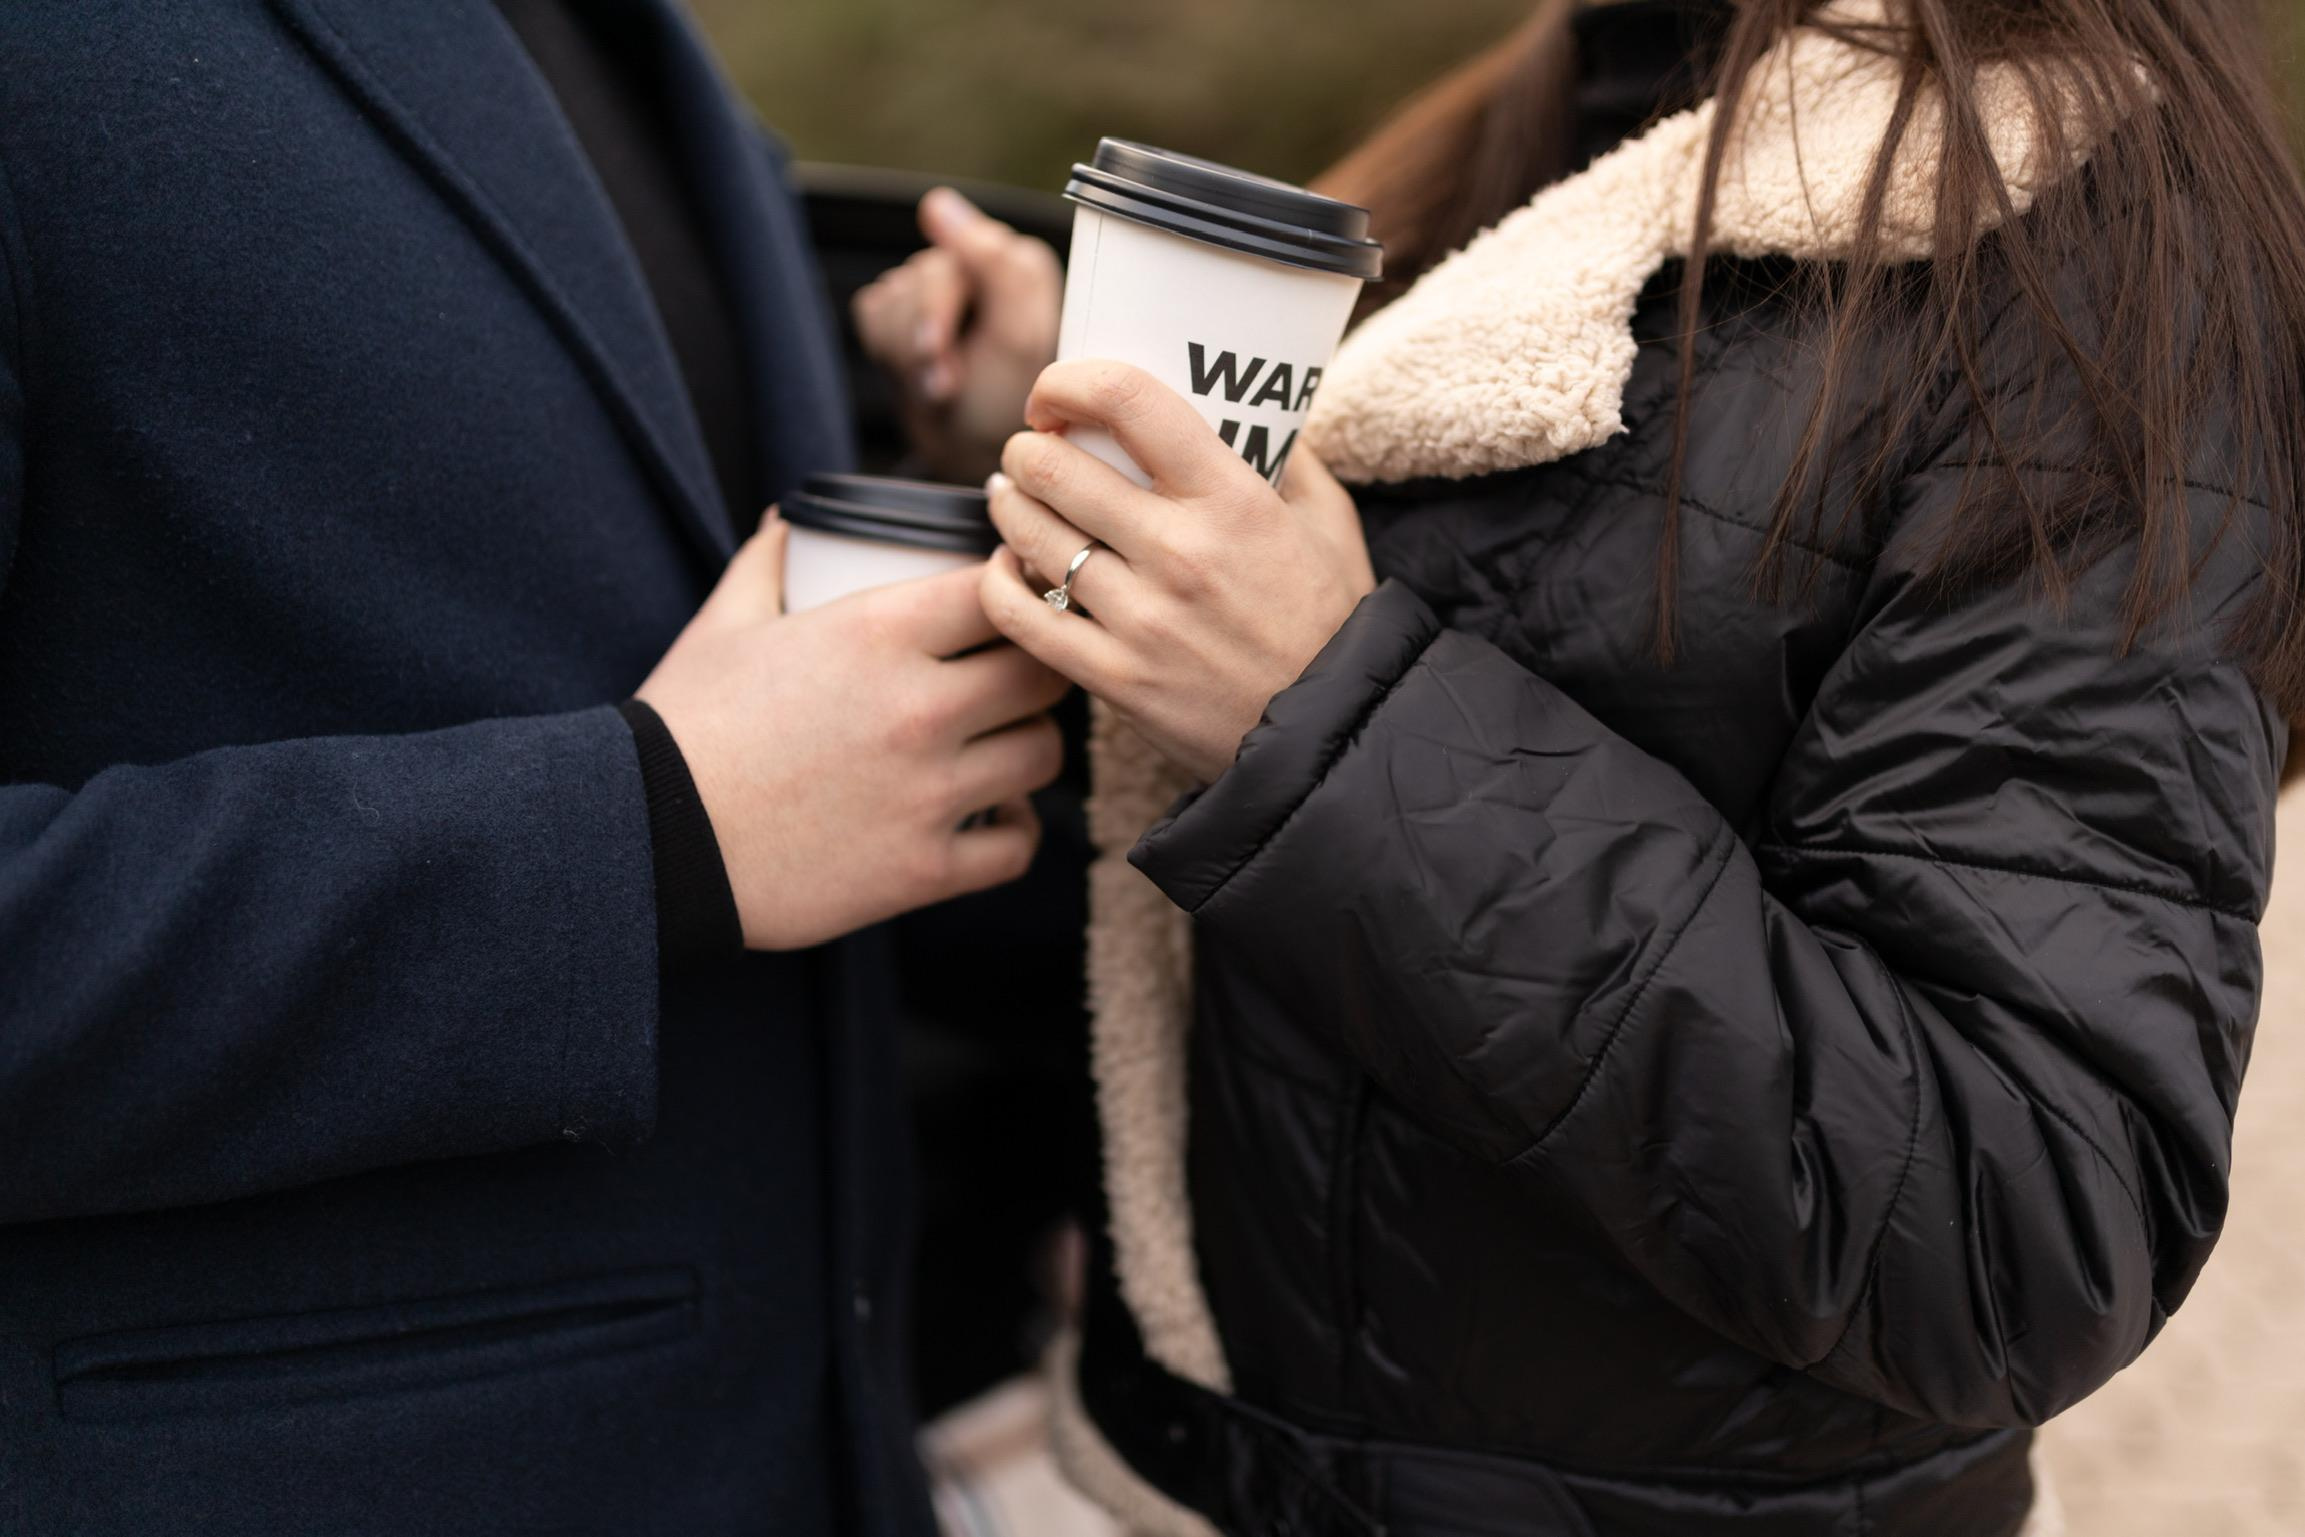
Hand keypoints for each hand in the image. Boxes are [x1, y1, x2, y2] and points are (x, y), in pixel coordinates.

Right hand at [636, 519, 1068, 949]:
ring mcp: (929, 792)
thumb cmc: (684, 725)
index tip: (1013, 594)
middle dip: (1040, 664)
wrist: (645, 839)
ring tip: (1004, 741)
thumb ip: (769, 560)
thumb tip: (790, 518)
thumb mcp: (724, 624)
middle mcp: (919, 707)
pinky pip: (1020, 847)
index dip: (1019, 586)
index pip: (1003, 587)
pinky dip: (1016, 830)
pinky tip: (993, 815)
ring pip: (1044, 755)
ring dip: (1031, 744)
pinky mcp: (923, 869)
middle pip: (1045, 670)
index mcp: (877, 633)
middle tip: (1019, 670)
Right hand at [852, 188, 1061, 482]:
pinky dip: (889, 350)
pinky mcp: (905, 308)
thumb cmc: (1005, 403)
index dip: (939, 307)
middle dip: (922, 340)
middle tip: (943, 383)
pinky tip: (917, 372)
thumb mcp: (1017, 339)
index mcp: (1015, 265)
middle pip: (917, 277)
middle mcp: (977, 265)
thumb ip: (994, 264)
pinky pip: (872, 312)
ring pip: (890, 297)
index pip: (953, 254)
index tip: (938, 352)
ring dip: (908, 353)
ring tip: (939, 383)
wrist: (971, 450)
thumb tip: (937, 202)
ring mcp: (937, 286)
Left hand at [977, 361, 1374, 784]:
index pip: (1128, 401)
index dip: (1071, 381)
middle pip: (1055, 466)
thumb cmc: (1331, 619)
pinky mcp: (1115, 678)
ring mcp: (1143, 619)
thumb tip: (1249, 407)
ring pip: (1029, 535)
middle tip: (1029, 451)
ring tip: (1011, 496)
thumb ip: (1289, 456)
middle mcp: (1181, 552)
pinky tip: (1004, 566)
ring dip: (1007, 503)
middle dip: (1026, 448)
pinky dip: (997, 581)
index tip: (1057, 396)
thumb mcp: (1329, 521)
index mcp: (1233, 498)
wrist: (1332, 733)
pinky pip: (1021, 615)